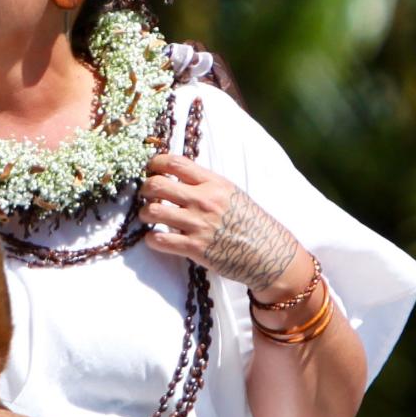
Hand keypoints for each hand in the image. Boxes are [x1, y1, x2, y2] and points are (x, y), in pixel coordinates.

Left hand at [138, 153, 298, 292]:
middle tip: (148, 196)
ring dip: (145, 214)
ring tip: (150, 218)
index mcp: (214, 183)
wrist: (270, 253)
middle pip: (157, 184)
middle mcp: (204, 200)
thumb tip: (178, 177)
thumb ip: (206, 185)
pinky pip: (158, 240)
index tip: (152, 169)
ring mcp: (198, 224)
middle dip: (146, 189)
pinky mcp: (194, 248)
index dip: (156, 164)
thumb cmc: (251, 223)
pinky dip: (151, 239)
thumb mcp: (232, 194)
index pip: (176, 163)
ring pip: (152, 211)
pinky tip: (156, 238)